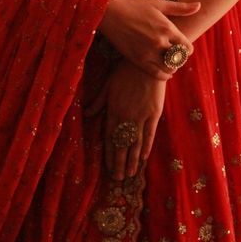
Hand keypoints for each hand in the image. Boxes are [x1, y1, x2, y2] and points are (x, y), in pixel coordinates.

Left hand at [92, 61, 166, 180]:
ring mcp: (140, 117)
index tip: (107, 167)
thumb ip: (98, 102)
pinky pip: (149, 135)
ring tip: (129, 175)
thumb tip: (86, 114)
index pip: (109, 137)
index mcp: (113, 110)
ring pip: (135, 143)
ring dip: (132, 160)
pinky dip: (146, 147)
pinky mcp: (154, 114)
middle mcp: (125, 117)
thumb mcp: (107, 85)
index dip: (108, 154)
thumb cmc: (125, 71)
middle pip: (121, 145)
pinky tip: (144, 158)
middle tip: (118, 178)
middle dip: (119, 162)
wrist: (148, 62)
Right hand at [99, 0, 198, 79]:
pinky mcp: (138, 60)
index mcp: (167, 28)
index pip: (187, 47)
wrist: (110, 13)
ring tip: (169, 62)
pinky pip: (156, 74)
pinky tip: (164, 71)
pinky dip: (163, 75)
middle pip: (180, 59)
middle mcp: (160, 42)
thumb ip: (181, 8)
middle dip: (180, 58)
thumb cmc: (135, 6)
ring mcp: (149, 53)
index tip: (183, 47)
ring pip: (169, 68)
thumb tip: (200, 6)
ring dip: (172, 67)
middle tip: (176, 56)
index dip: (187, 49)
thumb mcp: (159, 4)